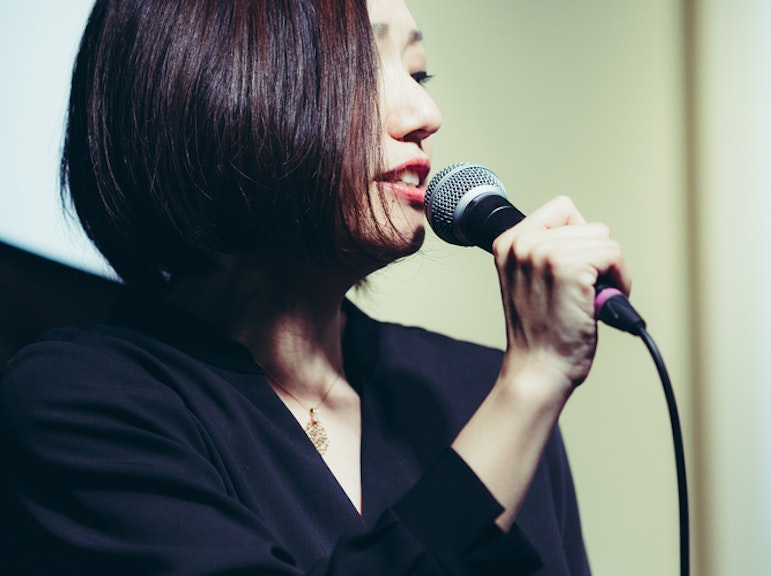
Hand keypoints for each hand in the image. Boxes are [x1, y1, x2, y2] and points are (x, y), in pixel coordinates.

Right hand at [492, 196, 630, 390]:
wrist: (538, 369)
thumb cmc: (538, 333)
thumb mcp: (525, 280)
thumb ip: (541, 251)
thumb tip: (584, 233)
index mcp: (508, 243)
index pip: (562, 209)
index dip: (578, 238)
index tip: (575, 270)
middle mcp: (523, 243)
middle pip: (589, 225)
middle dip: (596, 258)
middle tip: (584, 291)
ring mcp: (545, 254)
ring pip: (604, 239)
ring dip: (609, 271)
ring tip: (592, 299)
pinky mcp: (570, 268)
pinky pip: (614, 256)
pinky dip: (620, 281)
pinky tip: (601, 303)